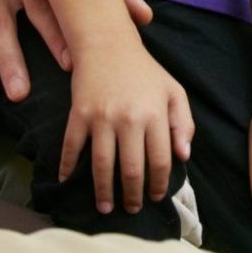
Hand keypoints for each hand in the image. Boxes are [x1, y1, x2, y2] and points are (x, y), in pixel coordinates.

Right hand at [63, 42, 193, 216]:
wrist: (108, 43)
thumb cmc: (145, 71)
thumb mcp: (173, 91)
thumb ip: (184, 124)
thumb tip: (184, 157)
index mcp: (154, 115)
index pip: (160, 161)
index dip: (159, 184)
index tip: (155, 197)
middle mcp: (129, 118)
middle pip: (132, 169)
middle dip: (132, 195)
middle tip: (131, 209)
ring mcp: (101, 117)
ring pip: (102, 165)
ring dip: (103, 191)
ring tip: (105, 207)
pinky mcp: (79, 113)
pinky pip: (72, 146)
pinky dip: (68, 166)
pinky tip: (67, 180)